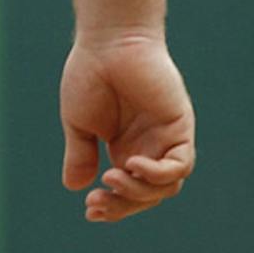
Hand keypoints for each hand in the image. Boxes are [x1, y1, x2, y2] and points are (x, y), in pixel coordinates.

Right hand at [60, 31, 194, 221]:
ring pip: (166, 186)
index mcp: (126, 148)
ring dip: (139, 191)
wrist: (107, 42)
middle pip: (148, 194)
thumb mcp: (79, 123)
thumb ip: (80, 155)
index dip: (113, 206)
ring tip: (111, 178)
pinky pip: (180, 164)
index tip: (90, 210)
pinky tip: (132, 165)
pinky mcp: (180, 127)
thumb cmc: (90, 74)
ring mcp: (167, 139)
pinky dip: (158, 173)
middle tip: (97, 203)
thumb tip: (73, 187)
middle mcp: (150, 148)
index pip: (128, 191)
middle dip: (123, 204)